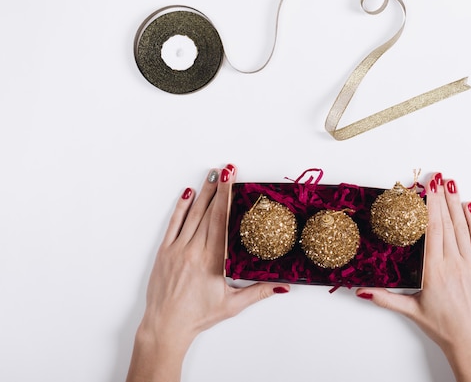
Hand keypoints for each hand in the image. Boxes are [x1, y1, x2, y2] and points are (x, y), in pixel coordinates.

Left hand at [126, 165, 289, 381]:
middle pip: (208, 212)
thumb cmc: (198, 316)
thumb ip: (258, 292)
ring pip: (192, 215)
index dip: (226, 198)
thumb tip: (283, 286)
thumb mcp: (232, 305)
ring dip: (202, 193)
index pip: (220, 221)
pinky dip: (180, 208)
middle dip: (218, 189)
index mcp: (212, 261)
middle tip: (225, 170)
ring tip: (211, 176)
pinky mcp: (164, 252)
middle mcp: (194, 251)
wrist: (166, 325)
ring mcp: (177, 249)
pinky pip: (173, 224)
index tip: (231, 180)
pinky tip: (187, 193)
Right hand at [355, 173, 470, 381]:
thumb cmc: (443, 328)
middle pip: (446, 224)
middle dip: (440, 198)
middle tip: (436, 177)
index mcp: (434, 272)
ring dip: (456, 203)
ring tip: (452, 184)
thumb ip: (385, 299)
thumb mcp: (411, 311)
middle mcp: (453, 264)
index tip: (427, 189)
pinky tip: (470, 206)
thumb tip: (360, 291)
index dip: (430, 207)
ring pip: (462, 228)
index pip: (431, 231)